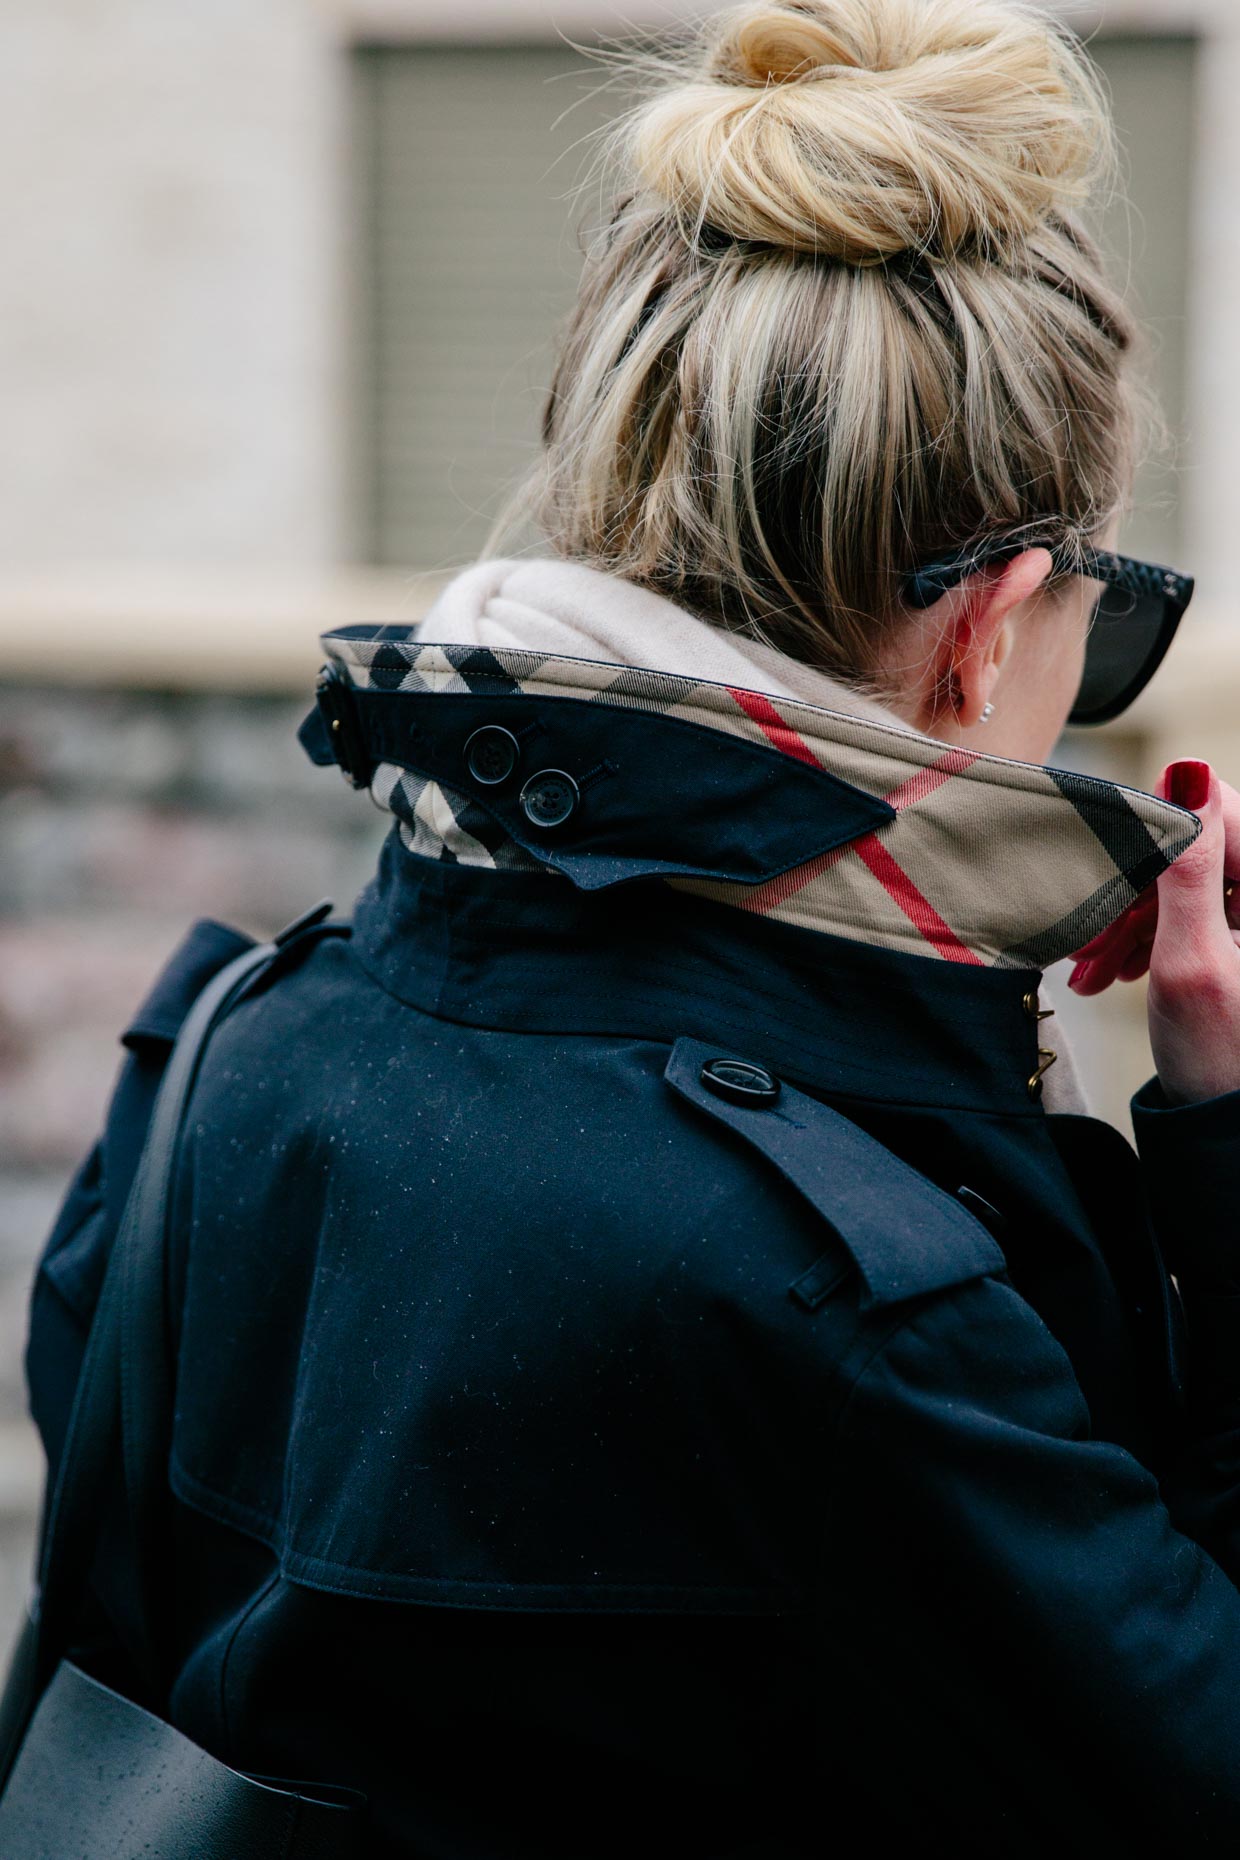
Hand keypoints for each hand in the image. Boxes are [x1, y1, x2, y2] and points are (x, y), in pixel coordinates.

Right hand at [1066, 760, 1239, 1106]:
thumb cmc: (1222, 1058)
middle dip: (1138, 893)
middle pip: (1200, 852)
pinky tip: (1120, 973)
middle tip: (1090, 940)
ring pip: (1191, 887)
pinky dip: (1155, 939)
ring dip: (1137, 922)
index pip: (1219, 808)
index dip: (1158, 829)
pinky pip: (1197, 917)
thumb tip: (1187, 774)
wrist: (1230, 1133)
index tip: (1110, 864)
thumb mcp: (1191, 960)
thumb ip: (1189, 867)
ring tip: (1095, 969)